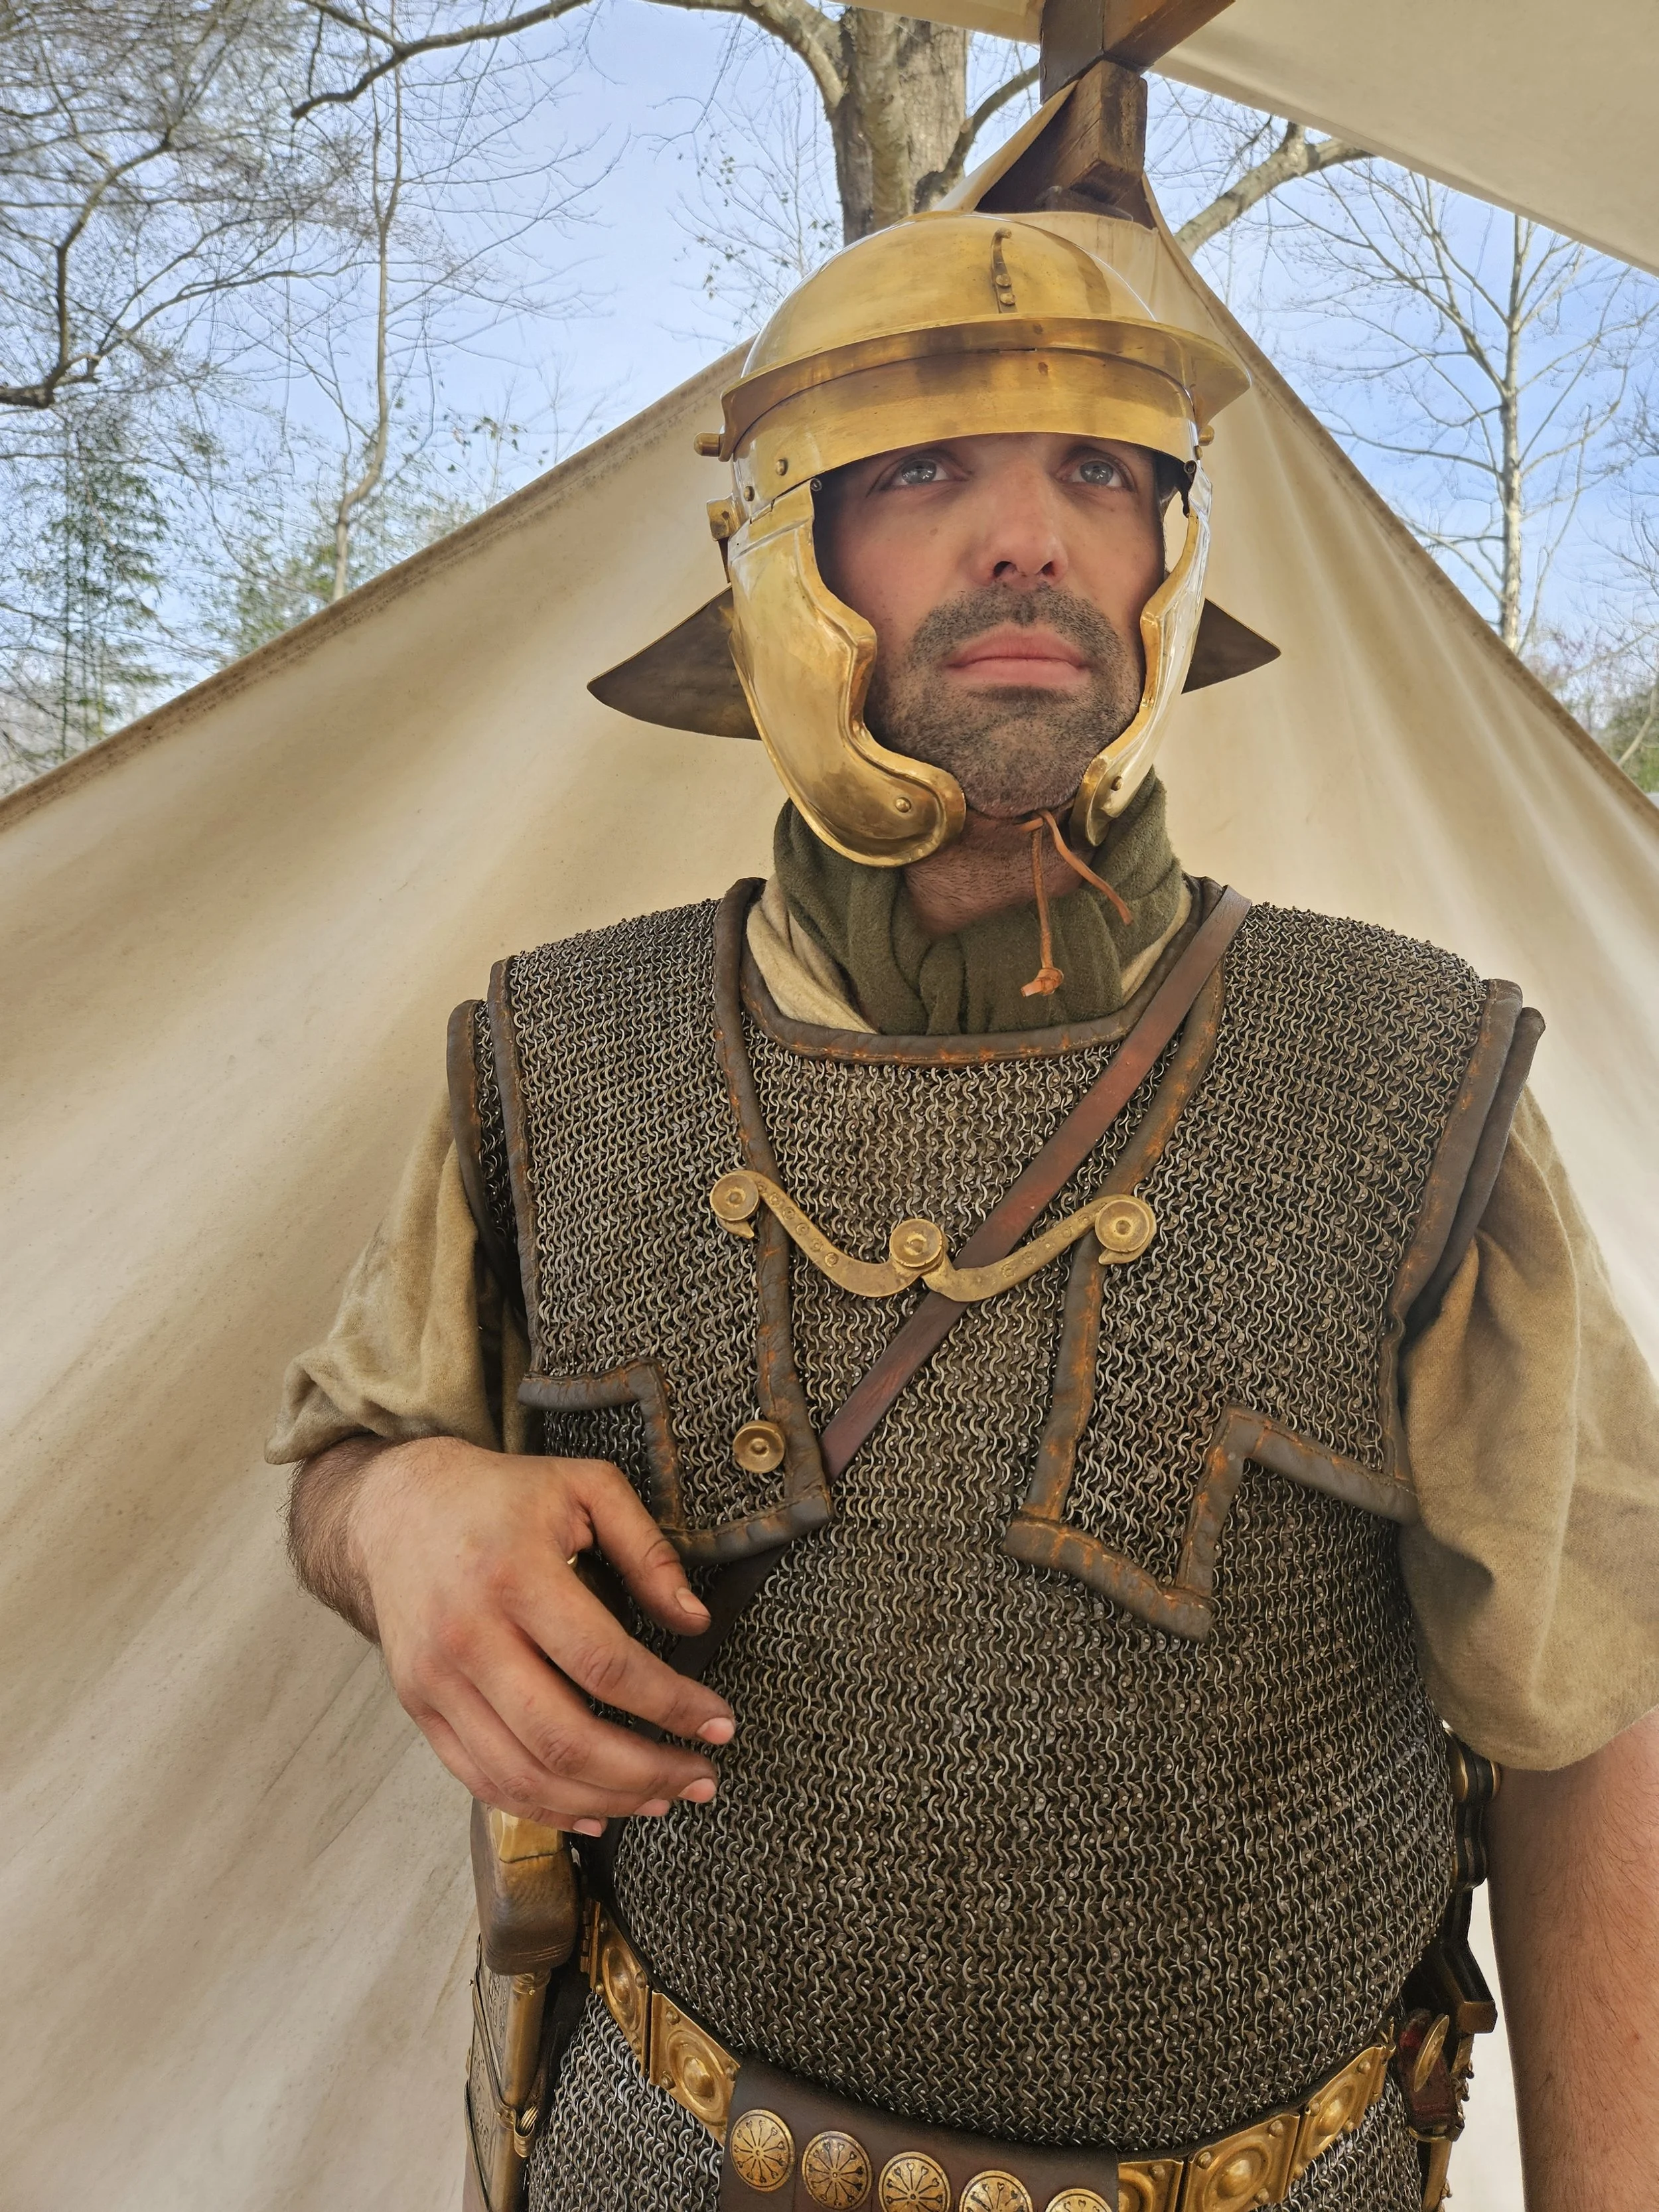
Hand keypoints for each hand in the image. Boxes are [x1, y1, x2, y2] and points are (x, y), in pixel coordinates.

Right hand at [339, 1435, 733, 1834]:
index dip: (672, 1704)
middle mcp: (467, 1635)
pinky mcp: (419, 1707)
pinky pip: (483, 1780)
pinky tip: (596, 1811)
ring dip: (604, 1801)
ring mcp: (436, 1680)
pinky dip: (544, 1809)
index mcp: (514, 1574)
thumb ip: (647, 1550)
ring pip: (525, 1775)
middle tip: (703, 1777)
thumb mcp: (586, 1487)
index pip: (605, 1664)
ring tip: (662, 1799)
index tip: (721, 1722)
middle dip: (646, 1771)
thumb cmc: (501, 1496)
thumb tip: (695, 1620)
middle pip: (564, 1738)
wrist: (395, 1509)